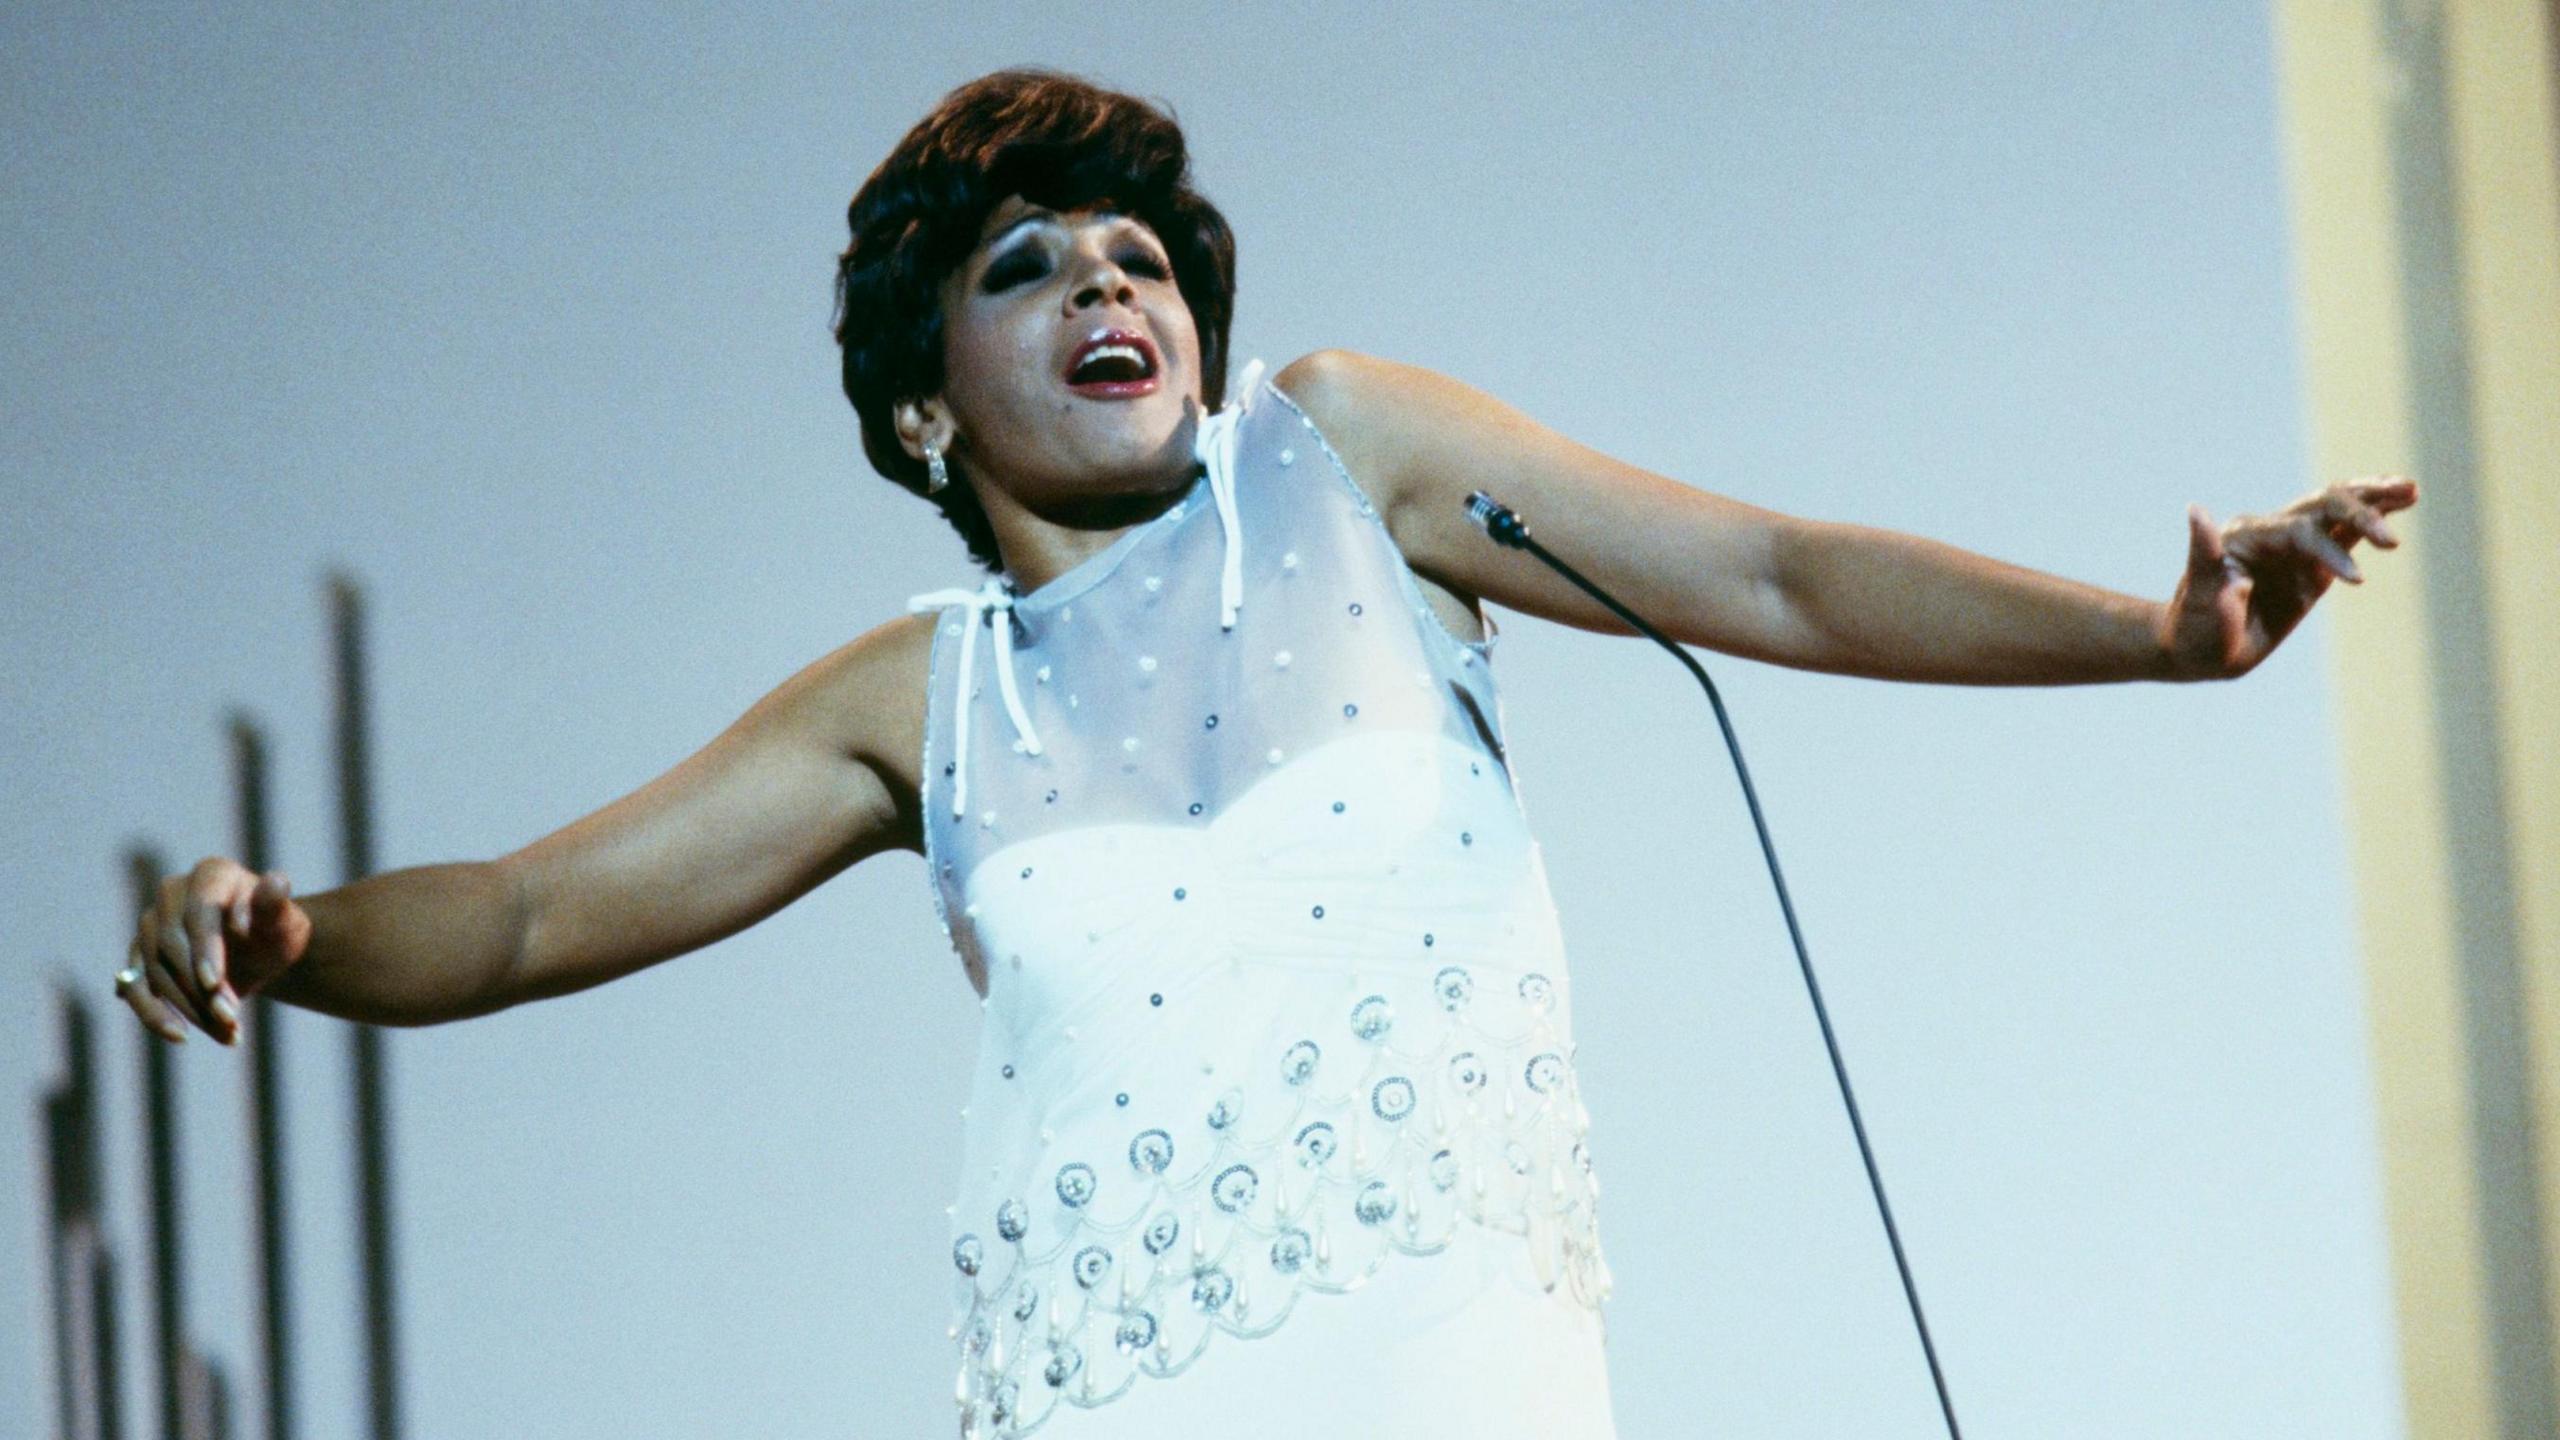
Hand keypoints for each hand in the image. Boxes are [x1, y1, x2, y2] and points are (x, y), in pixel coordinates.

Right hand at [119, 859, 311, 1045]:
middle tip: (230, 1019)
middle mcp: (173, 893)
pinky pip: (135, 988)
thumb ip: (275, 905)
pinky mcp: (139, 955)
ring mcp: (150, 924)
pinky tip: (179, 1036)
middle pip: (172, 946)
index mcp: (211, 873)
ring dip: (189, 1008)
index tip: (214, 984)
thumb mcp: (283, 921)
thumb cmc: (274, 931)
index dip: (204, 949)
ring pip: (156, 972)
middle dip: (199, 989)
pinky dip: (153, 1014)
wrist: (261, 951)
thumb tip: (275, 882)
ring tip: (227, 1034)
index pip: (199, 912)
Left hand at [2158, 476, 2418, 680]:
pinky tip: (2399, 504)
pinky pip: (2344, 534)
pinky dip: (2370, 519)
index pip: (2301, 532)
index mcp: (2249, 535)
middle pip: (2325, 506)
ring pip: (2338, 510)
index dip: (2331, 552)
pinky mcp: (2311, 566)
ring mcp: (2295, 547)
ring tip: (2411, 490)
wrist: (2197, 652)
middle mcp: (2274, 532)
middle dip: (2362, 513)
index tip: (2357, 582)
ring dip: (2373, 500)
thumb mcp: (2199, 596)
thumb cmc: (2193, 628)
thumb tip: (2196, 510)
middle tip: (2392, 541)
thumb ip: (2203, 553)